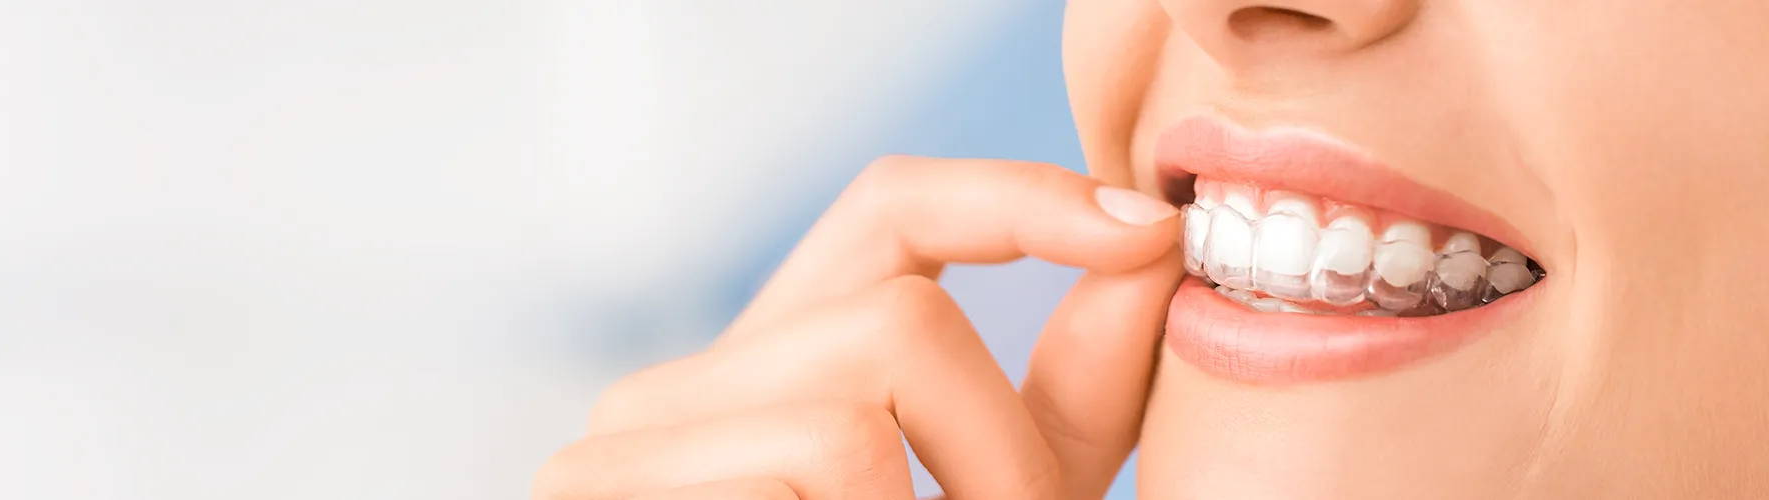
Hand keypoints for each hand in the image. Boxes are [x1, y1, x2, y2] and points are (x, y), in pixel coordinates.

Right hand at [531, 156, 1183, 498]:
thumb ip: (1062, 402)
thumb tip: (1152, 253)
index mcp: (774, 375)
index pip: (892, 210)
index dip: (1020, 198)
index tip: (1146, 229)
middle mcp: (680, 391)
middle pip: (900, 318)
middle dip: (1005, 453)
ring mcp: (617, 454)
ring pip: (851, 421)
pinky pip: (806, 475)